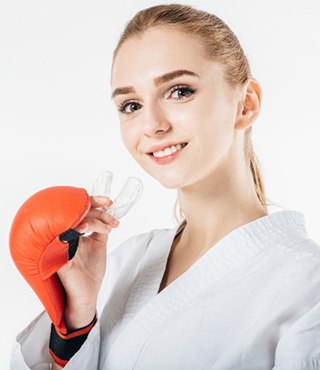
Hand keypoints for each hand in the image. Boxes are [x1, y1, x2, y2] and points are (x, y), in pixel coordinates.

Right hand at [56, 196, 118, 328]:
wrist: (88, 294)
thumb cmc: (90, 271)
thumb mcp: (99, 245)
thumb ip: (101, 229)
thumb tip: (107, 214)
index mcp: (73, 233)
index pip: (80, 211)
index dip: (93, 202)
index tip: (109, 202)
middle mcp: (65, 236)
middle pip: (77, 213)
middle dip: (98, 212)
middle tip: (112, 220)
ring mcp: (61, 245)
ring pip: (73, 222)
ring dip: (93, 220)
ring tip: (108, 228)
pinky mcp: (59, 255)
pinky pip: (63, 238)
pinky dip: (75, 230)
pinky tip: (86, 228)